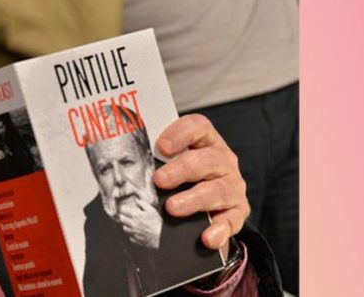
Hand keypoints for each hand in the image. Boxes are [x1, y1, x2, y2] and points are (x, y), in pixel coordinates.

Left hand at [117, 197, 162, 249]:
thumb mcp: (151, 210)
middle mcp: (132, 224)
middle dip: (123, 216)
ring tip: (133, 224)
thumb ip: (142, 204)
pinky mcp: (135, 239)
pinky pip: (130, 236)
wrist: (161, 236)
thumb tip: (137, 200)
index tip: (125, 207)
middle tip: (127, 215)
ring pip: (125, 228)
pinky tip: (137, 231)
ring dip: (127, 225)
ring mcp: (133, 232)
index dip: (124, 208)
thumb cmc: (157, 224)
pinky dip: (132, 233)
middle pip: (121, 218)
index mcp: (135, 215)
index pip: (122, 209)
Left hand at [152, 114, 249, 255]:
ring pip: (217, 190)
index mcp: (205, 140)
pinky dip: (219, 230)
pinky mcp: (238, 211)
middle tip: (159, 180)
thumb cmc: (183, 174)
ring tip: (172, 208)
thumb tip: (125, 164)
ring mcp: (232, 185)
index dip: (180, 134)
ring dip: (194, 200)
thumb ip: (156, 158)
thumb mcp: (172, 161)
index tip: (161, 147)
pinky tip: (206, 237)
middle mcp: (222, 160)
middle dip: (182, 170)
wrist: (209, 202)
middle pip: (207, 160)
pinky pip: (231, 221)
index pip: (197, 127)